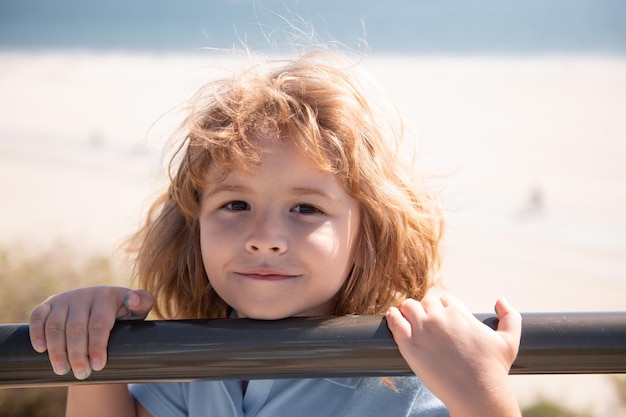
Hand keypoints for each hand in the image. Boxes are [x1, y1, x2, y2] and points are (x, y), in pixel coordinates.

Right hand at [29, 286, 152, 379]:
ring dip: (57, 350)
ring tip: (63, 370)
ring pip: (56, 326)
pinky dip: (37, 333)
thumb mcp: (138, 310)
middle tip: (82, 374)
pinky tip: (41, 349)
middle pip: (76, 328)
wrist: (105, 308)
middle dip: (78, 354)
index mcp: (106, 296)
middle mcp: (84, 295)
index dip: (97, 346)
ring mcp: (65, 299)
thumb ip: (142, 303)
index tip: (99, 366)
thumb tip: (132, 299)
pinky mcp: (49, 304)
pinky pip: (38, 317)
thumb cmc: (125, 313)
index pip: (99, 323)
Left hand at [386, 295, 520, 416]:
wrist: (478, 394)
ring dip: (407, 311)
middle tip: (425, 325)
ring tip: (407, 320)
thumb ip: (510, 317)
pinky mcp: (409, 344)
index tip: (442, 320)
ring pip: (408, 306)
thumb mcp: (510, 341)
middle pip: (425, 302)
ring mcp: (422, 329)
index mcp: (459, 312)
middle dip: (426, 311)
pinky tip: (393, 318)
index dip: (443, 309)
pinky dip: (392, 316)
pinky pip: (394, 320)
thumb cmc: (494, 370)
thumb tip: (500, 299)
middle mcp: (439, 317)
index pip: (444, 300)